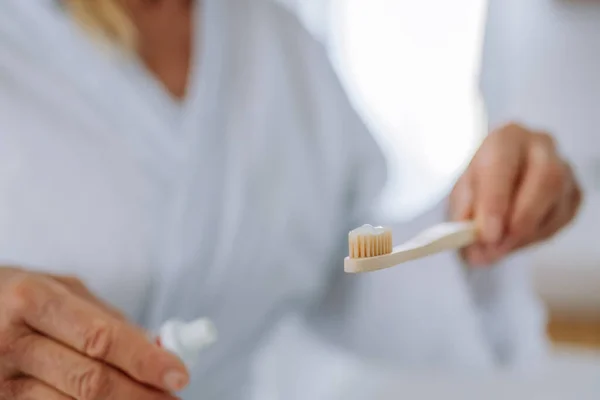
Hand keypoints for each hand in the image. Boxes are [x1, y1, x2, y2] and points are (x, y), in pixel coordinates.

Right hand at [0, 267, 186, 398]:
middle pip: (89, 381)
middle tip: (171, 399)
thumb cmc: (26, 296)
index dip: (144, 361)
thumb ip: (108, 319)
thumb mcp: (65, 290)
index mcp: (33, 300)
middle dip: (140, 395)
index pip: (100, 338)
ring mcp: (0, 380)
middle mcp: (11, 341)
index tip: (178, 375)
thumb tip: (157, 349)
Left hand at [450, 123, 581, 265]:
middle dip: (520, 219)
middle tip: (496, 246)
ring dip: (525, 235)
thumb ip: (465, 212)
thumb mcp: (461, 193)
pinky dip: (535, 237)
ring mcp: (563, 168)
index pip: (503, 165)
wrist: (497, 181)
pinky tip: (514, 240)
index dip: (495, 202)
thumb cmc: (479, 182)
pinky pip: (562, 219)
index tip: (486, 233)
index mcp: (506, 138)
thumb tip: (472, 234)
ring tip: (497, 249)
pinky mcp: (573, 193)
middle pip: (545, 178)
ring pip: (557, 204)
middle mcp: (539, 147)